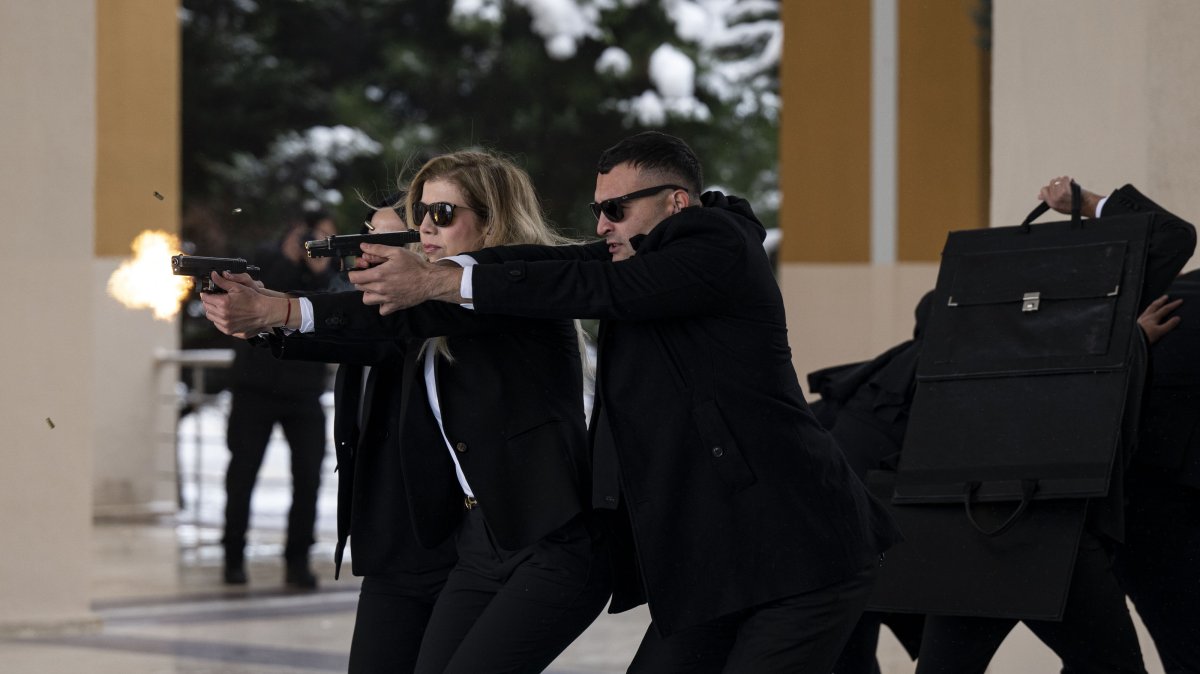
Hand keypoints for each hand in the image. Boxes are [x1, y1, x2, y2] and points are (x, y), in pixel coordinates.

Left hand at [201, 271, 289, 337]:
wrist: (263, 312)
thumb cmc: (253, 299)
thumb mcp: (238, 287)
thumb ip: (223, 281)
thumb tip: (213, 275)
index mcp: (222, 303)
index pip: (205, 298)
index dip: (206, 293)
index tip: (208, 292)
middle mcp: (222, 315)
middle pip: (206, 307)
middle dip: (209, 302)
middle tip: (215, 298)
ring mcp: (225, 324)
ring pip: (210, 316)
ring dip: (212, 310)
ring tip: (221, 306)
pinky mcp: (229, 330)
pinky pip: (217, 324)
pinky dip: (218, 319)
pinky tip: (225, 314)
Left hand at [349, 243, 463, 314]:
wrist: (430, 281)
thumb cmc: (414, 265)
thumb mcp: (396, 252)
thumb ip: (377, 249)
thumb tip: (362, 247)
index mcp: (378, 274)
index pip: (354, 278)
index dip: (354, 272)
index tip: (361, 269)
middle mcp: (380, 289)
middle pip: (359, 288)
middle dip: (362, 280)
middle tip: (371, 274)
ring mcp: (387, 299)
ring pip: (367, 300)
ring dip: (368, 293)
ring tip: (376, 286)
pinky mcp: (395, 306)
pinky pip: (381, 310)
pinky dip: (381, 305)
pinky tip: (386, 297)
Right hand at [1037, 176, 1101, 217]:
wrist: (1086, 206)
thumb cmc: (1073, 205)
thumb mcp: (1058, 205)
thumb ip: (1048, 199)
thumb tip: (1039, 196)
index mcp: (1051, 203)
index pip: (1043, 190)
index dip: (1050, 187)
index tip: (1056, 188)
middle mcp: (1054, 199)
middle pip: (1051, 183)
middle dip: (1057, 182)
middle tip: (1064, 185)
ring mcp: (1060, 195)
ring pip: (1057, 180)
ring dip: (1063, 180)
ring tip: (1068, 184)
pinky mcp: (1067, 190)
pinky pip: (1064, 179)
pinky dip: (1067, 179)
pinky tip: (1071, 181)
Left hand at [1137, 294, 1182, 344]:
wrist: (1132, 341)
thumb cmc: (1145, 337)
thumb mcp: (1160, 331)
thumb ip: (1169, 325)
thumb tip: (1177, 318)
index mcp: (1153, 317)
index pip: (1165, 309)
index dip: (1173, 304)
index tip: (1180, 301)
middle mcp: (1146, 316)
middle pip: (1155, 305)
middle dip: (1161, 300)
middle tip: (1166, 296)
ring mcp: (1140, 319)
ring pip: (1148, 308)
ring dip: (1154, 304)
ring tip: (1156, 302)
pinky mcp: (1136, 323)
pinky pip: (1143, 313)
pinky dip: (1147, 310)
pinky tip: (1146, 313)